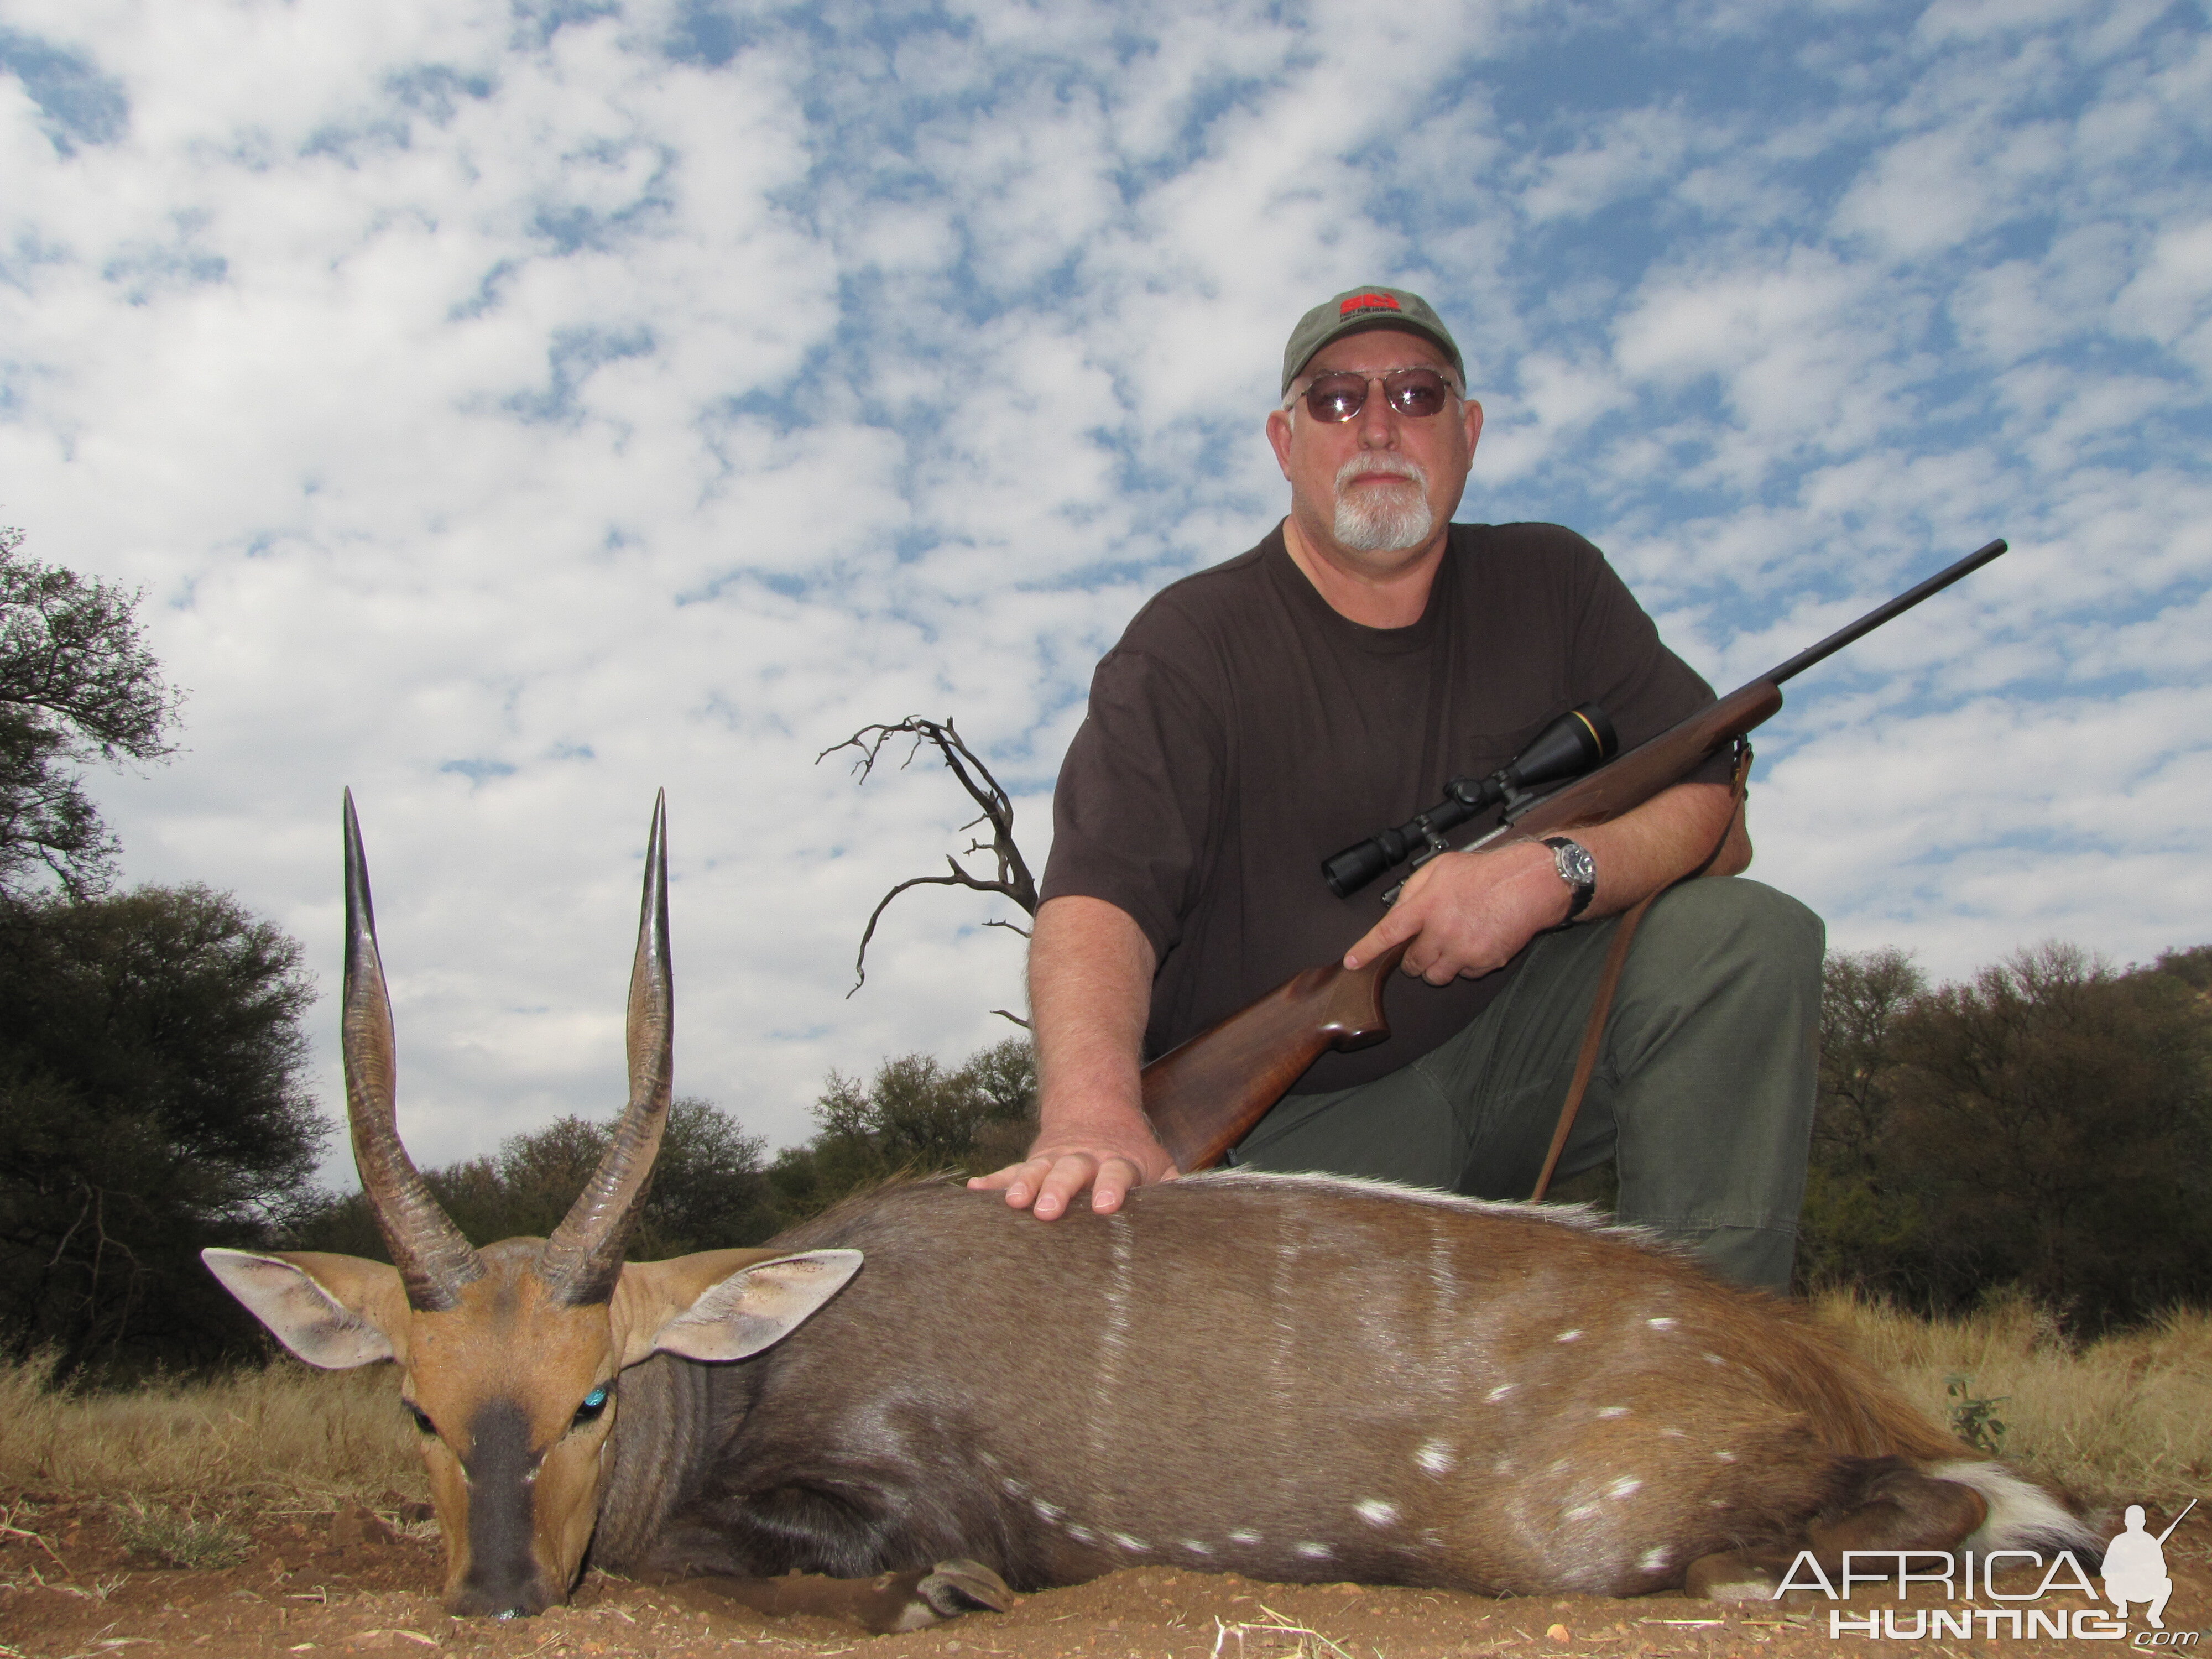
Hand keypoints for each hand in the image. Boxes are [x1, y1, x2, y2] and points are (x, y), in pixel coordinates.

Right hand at [967, 1112, 1178, 1219]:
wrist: (1095, 1110)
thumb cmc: (1130, 1155)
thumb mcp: (1155, 1165)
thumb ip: (1171, 1187)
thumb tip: (1200, 1214)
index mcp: (1117, 1162)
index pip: (1116, 1175)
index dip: (1111, 1189)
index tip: (1105, 1208)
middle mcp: (1083, 1160)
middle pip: (1070, 1172)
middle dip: (1059, 1190)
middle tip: (1049, 1210)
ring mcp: (1054, 1160)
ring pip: (1037, 1171)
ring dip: (1023, 1185)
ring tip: (1012, 1202)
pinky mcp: (1032, 1164)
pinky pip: (1009, 1172)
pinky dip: (992, 1183)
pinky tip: (972, 1190)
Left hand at [1342, 841, 1570, 983]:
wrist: (1532, 883)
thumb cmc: (1487, 872)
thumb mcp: (1441, 867)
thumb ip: (1413, 889)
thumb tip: (1396, 912)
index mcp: (1427, 905)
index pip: (1387, 934)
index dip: (1366, 951)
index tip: (1353, 963)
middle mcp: (1442, 931)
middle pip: (1412, 964)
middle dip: (1413, 957)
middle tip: (1428, 940)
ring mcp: (1464, 951)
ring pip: (1435, 976)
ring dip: (1436, 965)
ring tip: (1452, 943)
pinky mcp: (1485, 963)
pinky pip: (1464, 974)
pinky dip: (1465, 964)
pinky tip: (1475, 943)